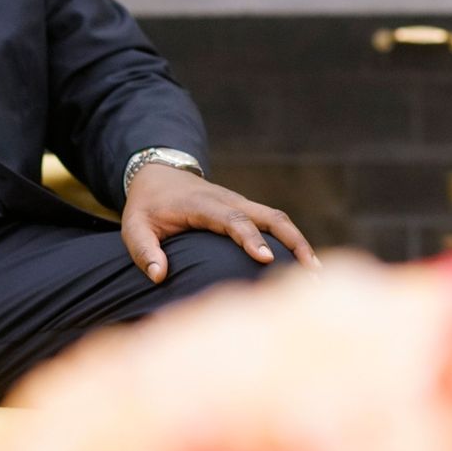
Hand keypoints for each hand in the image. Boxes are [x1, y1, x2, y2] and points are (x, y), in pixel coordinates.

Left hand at [120, 164, 320, 282]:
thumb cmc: (148, 206)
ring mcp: (240, 203)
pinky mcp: (246, 209)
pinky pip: (274, 222)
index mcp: (202, 205)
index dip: (250, 238)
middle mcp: (228, 200)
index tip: (265, 258)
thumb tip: (159, 276)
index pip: (232, 220)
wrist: (159, 174)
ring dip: (299, 242)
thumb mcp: (134, 226)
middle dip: (293, 241)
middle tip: (311, 271)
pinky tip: (304, 264)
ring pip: (278, 218)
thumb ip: (144, 251)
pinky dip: (292, 240)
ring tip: (316, 273)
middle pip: (269, 216)